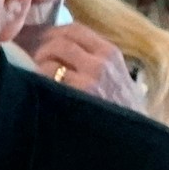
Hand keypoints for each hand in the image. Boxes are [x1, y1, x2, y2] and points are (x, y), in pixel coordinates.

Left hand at [21, 24, 145, 111]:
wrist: (134, 140)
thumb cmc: (123, 110)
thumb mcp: (118, 77)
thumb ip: (96, 60)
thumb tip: (64, 47)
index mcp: (110, 53)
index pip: (75, 29)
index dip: (54, 32)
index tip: (43, 40)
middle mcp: (100, 62)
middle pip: (59, 41)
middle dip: (42, 49)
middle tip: (33, 60)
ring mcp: (89, 80)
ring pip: (50, 59)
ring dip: (37, 65)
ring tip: (35, 76)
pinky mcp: (77, 97)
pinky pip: (47, 78)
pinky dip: (37, 81)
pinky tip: (39, 91)